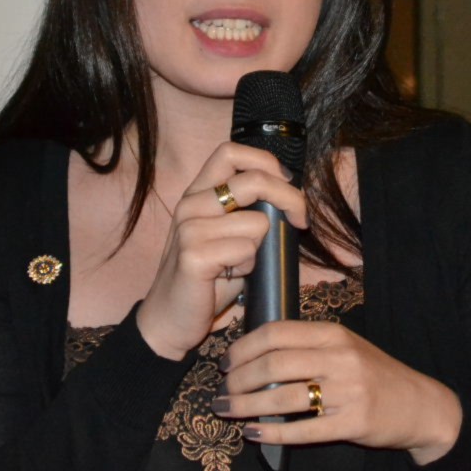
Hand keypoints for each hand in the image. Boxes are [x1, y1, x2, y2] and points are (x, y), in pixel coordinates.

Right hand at [136, 143, 306, 360]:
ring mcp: (188, 229)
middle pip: (253, 179)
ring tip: (240, 263)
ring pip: (258, 222)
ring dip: (261, 247)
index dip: (266, 162)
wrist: (169, 319)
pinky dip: (248, 266)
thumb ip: (247, 210)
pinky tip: (230, 276)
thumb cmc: (208, 278)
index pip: (231, 151)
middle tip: (301, 221)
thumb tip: (290, 197)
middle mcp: (190, 204)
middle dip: (290, 199)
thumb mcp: (226, 234)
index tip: (287, 185)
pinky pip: (246, 250)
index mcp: (198, 193)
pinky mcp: (193, 256)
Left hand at [215, 320, 463, 464]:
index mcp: (333, 333)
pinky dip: (272, 432)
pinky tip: (253, 433)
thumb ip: (307, 346)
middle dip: (239, 379)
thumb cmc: (374, 375)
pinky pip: (303, 430)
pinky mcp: (352, 422)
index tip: (225, 362)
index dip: (243, 348)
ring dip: (247, 406)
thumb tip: (253, 353)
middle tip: (222, 392)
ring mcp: (347, 390)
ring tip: (227, 412)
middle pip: (274, 364)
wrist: (420, 404)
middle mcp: (339, 357)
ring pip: (283, 396)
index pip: (276, 333)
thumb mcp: (344, 347)